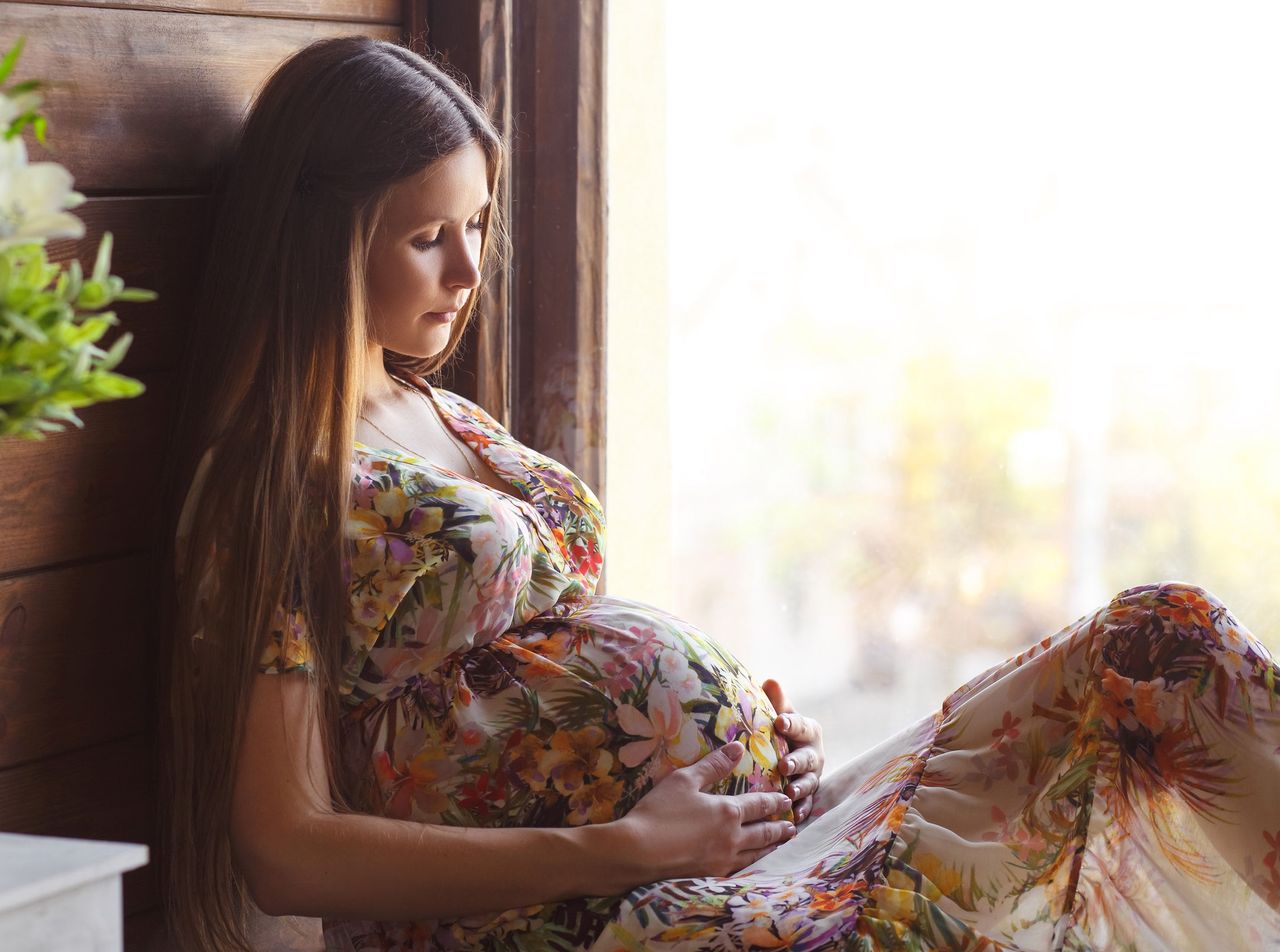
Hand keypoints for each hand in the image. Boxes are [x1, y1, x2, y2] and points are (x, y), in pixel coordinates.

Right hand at [618, 741, 796, 881]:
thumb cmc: (659, 811)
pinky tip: (752, 864)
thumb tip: (737, 748)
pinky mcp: (711, 876)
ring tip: (781, 844)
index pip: (759, 805)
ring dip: (771, 847)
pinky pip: (741, 870)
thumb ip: (713, 765)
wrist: (638, 852)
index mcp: (728, 811)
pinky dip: (754, 864)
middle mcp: (732, 838)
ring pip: (756, 854)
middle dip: (779, 827)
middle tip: (792, 825)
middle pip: (763, 832)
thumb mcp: (684, 780)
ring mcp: (723, 860)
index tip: (787, 799)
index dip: (774, 801)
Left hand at [762, 678, 824, 823]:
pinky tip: (794, 817)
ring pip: (809, 783)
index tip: (779, 722)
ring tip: (789, 793)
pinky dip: (802, 810)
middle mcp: (814, 753)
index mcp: (808, 730)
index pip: (800, 725)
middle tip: (784, 765)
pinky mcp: (808, 796)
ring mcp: (812, 776)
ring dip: (800, 789)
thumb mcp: (779, 713)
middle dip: (797, 762)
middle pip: (808, 757)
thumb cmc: (780, 730)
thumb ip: (776, 701)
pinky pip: (807, 804)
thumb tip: (770, 681)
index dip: (791, 723)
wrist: (787, 752)